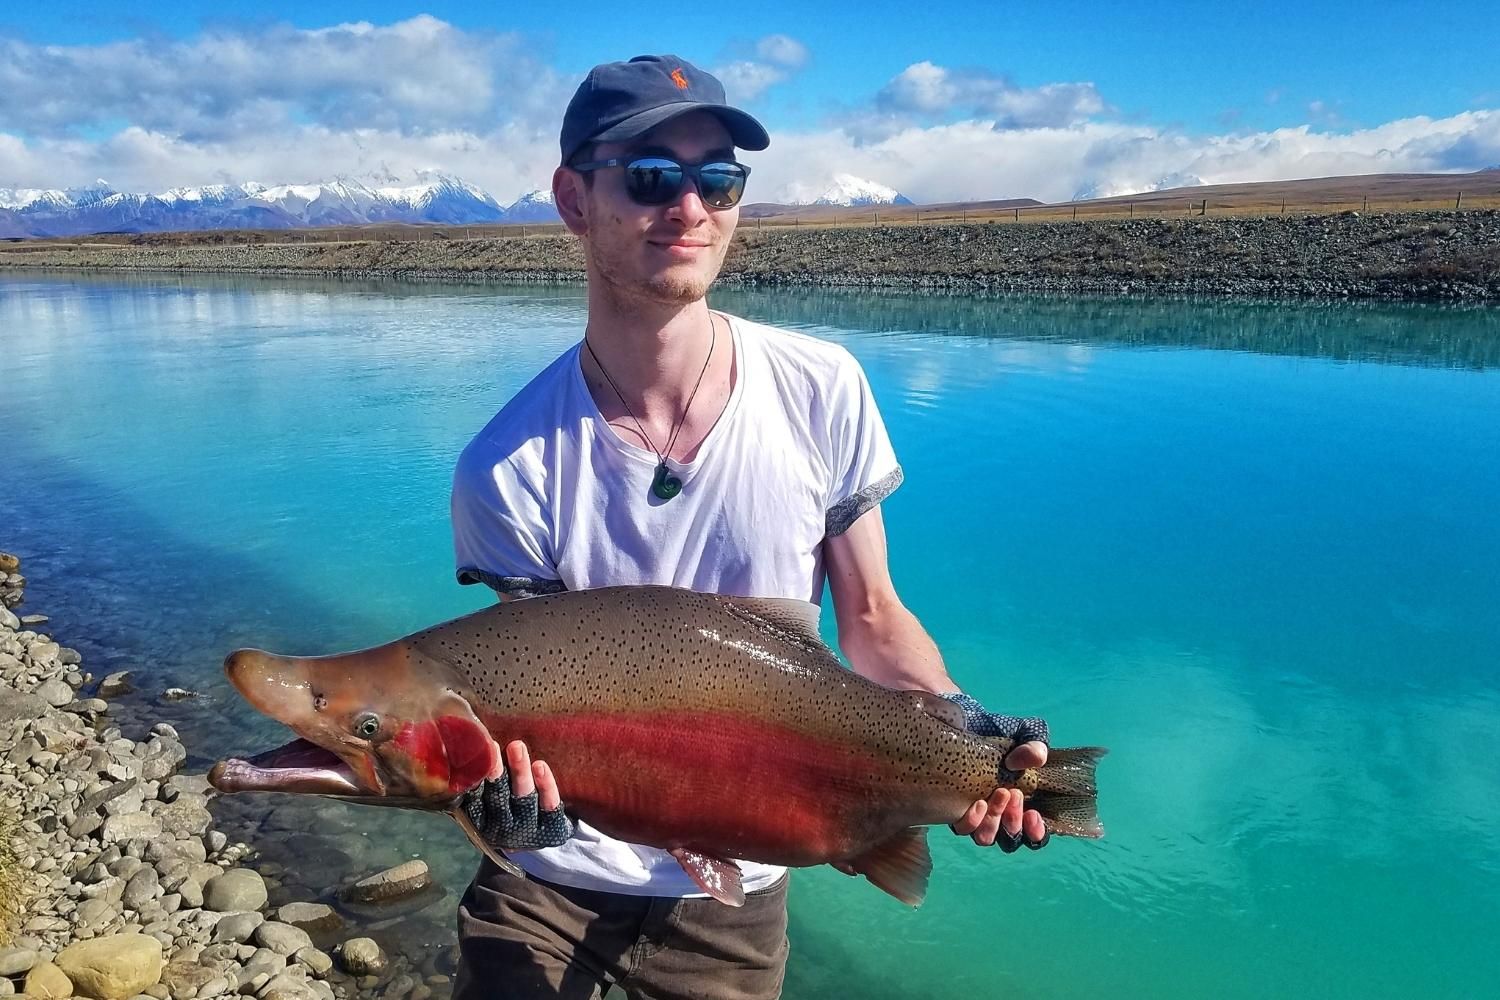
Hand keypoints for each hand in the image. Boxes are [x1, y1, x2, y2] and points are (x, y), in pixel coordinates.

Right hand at [457, 740, 573, 850]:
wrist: (544, 840)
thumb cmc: (509, 808)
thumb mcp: (488, 803)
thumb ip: (477, 781)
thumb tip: (466, 744)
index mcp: (481, 822)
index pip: (473, 800)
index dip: (473, 777)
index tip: (472, 754)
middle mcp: (502, 829)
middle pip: (497, 797)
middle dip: (495, 771)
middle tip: (493, 746)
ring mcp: (528, 829)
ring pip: (523, 798)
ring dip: (520, 771)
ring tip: (517, 747)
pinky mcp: (552, 827)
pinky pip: (550, 805)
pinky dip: (546, 786)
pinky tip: (540, 766)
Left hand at [941, 692, 1050, 851]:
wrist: (962, 722)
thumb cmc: (996, 731)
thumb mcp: (1022, 734)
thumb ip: (1034, 746)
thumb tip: (1036, 759)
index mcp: (1019, 801)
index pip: (1032, 832)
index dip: (1035, 832)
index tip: (1033, 815)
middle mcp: (998, 813)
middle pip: (1010, 839)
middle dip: (1014, 822)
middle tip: (1014, 795)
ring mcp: (975, 813)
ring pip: (986, 837)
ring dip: (994, 822)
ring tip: (998, 795)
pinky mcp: (953, 809)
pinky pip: (963, 829)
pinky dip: (973, 820)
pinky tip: (978, 802)